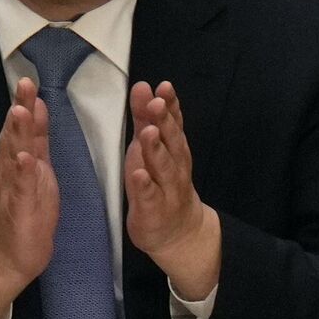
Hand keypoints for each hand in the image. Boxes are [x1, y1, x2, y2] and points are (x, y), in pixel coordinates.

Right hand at [0, 77, 57, 318]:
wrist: (6, 255)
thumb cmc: (24, 211)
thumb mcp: (35, 169)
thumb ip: (36, 138)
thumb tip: (36, 105)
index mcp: (15, 159)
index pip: (22, 127)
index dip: (26, 104)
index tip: (30, 81)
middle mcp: (8, 169)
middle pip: (14, 135)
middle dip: (19, 109)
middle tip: (24, 84)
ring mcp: (11, 188)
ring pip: (13, 156)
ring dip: (17, 134)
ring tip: (21, 111)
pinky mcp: (17, 208)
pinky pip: (19, 188)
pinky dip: (21, 172)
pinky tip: (24, 158)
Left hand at [124, 81, 220, 299]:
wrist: (179, 232)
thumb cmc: (160, 182)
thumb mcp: (152, 147)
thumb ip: (146, 118)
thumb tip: (143, 86)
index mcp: (174, 149)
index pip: (174, 123)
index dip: (170, 105)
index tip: (164, 87)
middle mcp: (175, 167)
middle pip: (171, 142)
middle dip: (164, 122)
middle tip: (156, 104)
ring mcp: (166, 190)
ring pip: (163, 168)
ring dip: (156, 150)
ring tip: (148, 132)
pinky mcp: (153, 211)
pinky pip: (150, 198)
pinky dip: (145, 186)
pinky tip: (139, 175)